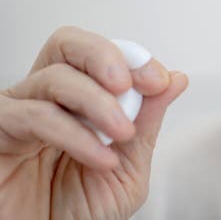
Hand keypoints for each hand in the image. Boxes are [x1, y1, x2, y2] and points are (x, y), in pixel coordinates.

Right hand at [0, 26, 187, 218]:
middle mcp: (44, 100)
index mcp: (76, 102)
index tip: (159, 81)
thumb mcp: (127, 168)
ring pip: (56, 77)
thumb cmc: (75, 215)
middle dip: (107, 56)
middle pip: (68, 45)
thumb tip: (175, 79)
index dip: (132, 59)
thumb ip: (147, 122)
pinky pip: (35, 115)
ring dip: (100, 102)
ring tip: (122, 134)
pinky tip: (100, 156)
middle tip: (135, 85)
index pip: (100, 55)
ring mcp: (17, 114)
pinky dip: (75, 133)